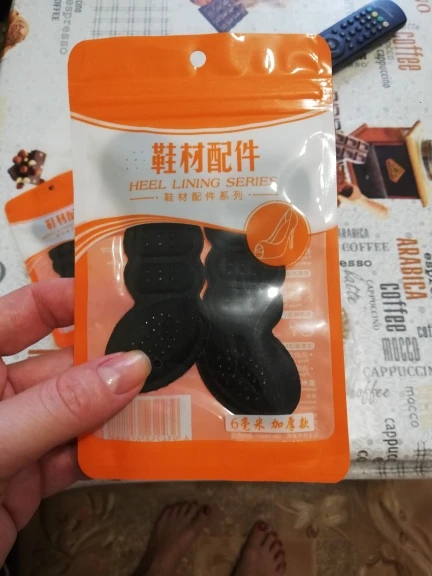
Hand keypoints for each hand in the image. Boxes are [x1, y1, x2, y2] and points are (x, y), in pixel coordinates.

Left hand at [0, 279, 150, 563]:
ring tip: (164, 399)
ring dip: (119, 411)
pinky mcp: (31, 476)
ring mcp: (19, 436)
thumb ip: (59, 406)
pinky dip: (110, 452)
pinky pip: (80, 454)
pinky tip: (140, 444)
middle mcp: (0, 395)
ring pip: (80, 412)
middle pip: (66, 366)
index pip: (27, 311)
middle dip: (112, 364)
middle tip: (160, 358)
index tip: (121, 298)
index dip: (72, 299)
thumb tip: (126, 369)